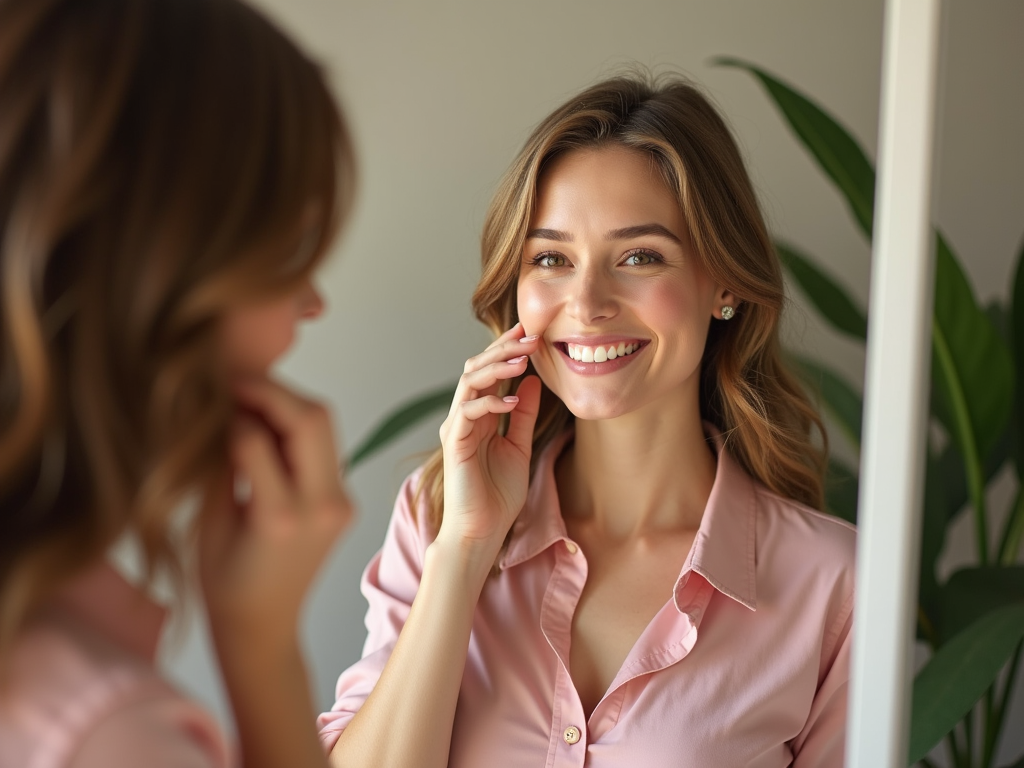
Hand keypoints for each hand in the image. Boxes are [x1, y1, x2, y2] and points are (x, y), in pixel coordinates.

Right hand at [198, 377, 352, 650]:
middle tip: (236, 382)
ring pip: (325, 425)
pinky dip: (298, 427)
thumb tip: (223, 411)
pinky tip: (268, 426)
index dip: (231, 413)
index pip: (257, 439)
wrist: (265, 625)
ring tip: (248, 399)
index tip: (211, 399)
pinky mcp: (345, 501)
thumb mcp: (210, 524)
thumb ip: (222, 466)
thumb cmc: (224, 584)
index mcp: (279, 519)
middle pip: (312, 419)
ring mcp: (341, 503)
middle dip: (272, 391)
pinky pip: (325, 447)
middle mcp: (321, 507)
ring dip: (288, 403)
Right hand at [436, 322, 541, 558]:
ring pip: (470, 381)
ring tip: (522, 360)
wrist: (483, 530)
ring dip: (497, 367)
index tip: (531, 333)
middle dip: (504, 349)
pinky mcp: (454, 442)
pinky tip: (512, 400)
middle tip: (530, 336)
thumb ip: (522, 414)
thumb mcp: (519, 446)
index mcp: (480, 414)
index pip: (490, 371)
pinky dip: (489, 401)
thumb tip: (532, 381)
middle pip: (477, 367)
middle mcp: (464, 415)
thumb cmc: (498, 495)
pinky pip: (468, 411)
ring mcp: (457, 427)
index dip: (507, 349)